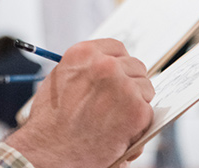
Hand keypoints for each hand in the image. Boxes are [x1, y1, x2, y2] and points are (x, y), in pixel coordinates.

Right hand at [5, 39, 153, 167]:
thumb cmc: (50, 121)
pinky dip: (138, 123)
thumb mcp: (60, 80)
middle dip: (129, 83)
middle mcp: (105, 65)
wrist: (49, 150)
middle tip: (116, 101)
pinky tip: (119, 130)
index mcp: (84, 53)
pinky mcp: (136, 110)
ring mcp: (123, 86)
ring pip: (145, 88)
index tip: (118, 74)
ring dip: (136, 102)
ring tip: (115, 117)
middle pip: (135, 66)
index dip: (118, 63)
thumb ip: (84, 69)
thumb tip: (106, 68)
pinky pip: (149, 111)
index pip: (117, 48)